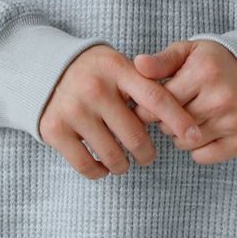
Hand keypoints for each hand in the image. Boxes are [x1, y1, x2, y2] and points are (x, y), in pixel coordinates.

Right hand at [38, 43, 206, 180]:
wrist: (41, 69)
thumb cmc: (93, 72)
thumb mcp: (117, 66)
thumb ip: (144, 84)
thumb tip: (181, 117)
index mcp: (116, 69)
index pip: (156, 98)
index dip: (179, 120)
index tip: (195, 137)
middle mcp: (95, 88)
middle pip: (136, 136)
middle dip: (147, 153)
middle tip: (147, 155)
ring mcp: (73, 109)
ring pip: (114, 156)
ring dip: (124, 165)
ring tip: (123, 160)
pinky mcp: (54, 130)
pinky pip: (88, 166)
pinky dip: (100, 172)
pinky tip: (103, 165)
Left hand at [133, 39, 236, 164]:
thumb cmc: (213, 63)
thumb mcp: (188, 52)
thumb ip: (162, 60)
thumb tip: (138, 64)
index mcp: (204, 72)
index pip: (161, 101)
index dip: (148, 106)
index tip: (147, 106)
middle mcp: (221, 97)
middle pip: (171, 125)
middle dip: (164, 121)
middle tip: (172, 111)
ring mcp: (233, 120)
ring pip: (185, 143)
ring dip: (179, 136)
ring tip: (187, 120)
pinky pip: (203, 157)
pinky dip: (197, 149)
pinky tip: (202, 132)